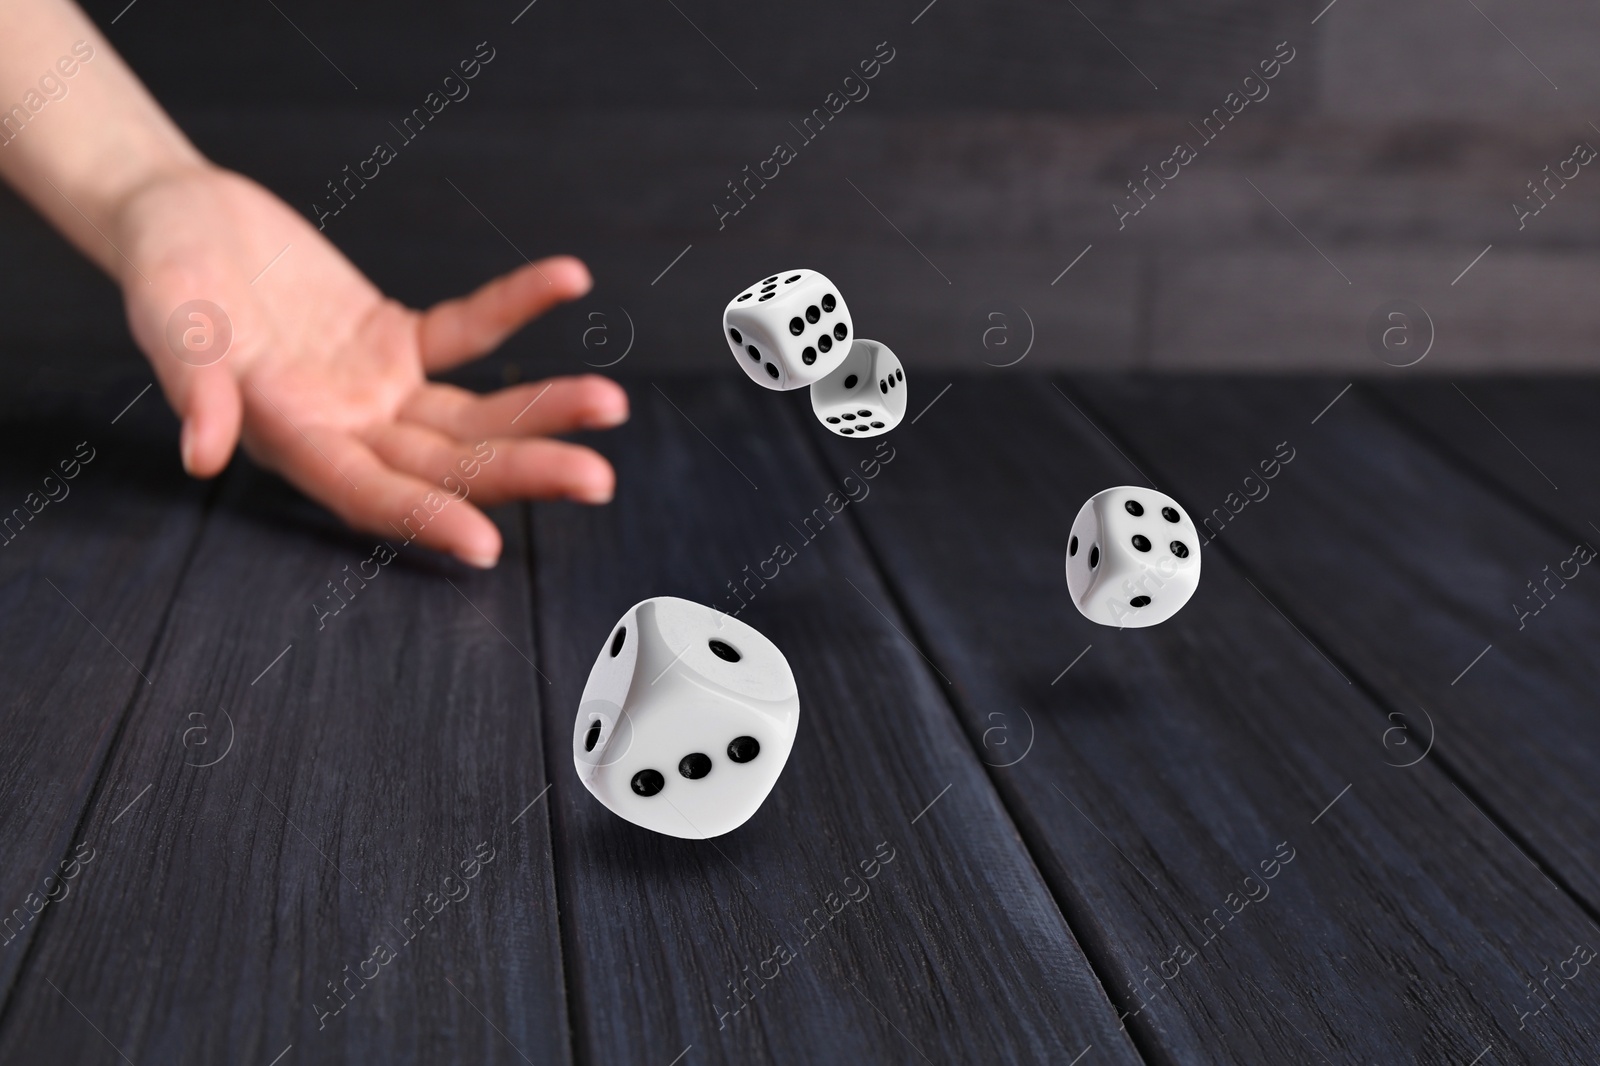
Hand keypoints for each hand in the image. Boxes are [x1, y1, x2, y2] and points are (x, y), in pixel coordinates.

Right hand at [110, 164, 626, 567]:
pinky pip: (468, 331)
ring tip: (612, 404)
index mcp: (290, 439)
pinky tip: (570, 279)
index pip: (367, 493)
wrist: (177, 216)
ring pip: (473, 415)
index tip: (488, 547)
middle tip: (599, 480)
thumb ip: (191, 382)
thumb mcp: (168, 317)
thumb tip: (201, 453)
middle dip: (522, 472)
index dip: (424, 518)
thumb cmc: (162, 270)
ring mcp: (377, 389)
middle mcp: (345, 428)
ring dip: (540, 409)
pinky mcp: (396, 339)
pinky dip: (515, 306)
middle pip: (447, 464)